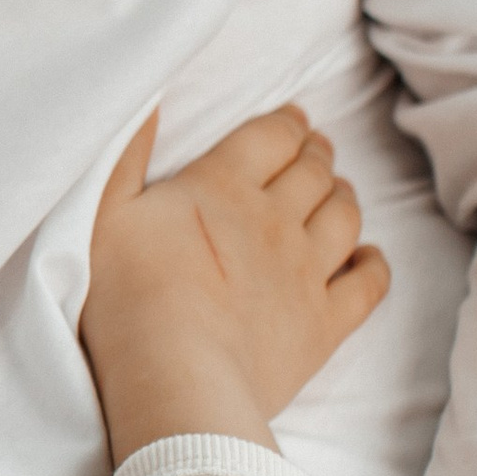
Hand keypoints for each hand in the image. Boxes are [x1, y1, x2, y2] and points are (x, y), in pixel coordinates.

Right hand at [80, 106, 387, 465]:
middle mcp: (275, 218)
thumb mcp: (103, 213)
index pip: (271, 136)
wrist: (175, 377)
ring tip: (336, 192)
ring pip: (343, 217)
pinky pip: (368, 284)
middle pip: (312, 172)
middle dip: (317, 154)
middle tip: (315, 150)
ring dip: (343, 197)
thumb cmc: (126, 296)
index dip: (287, 123)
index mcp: (222, 185)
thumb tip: (146, 98)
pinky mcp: (324, 322)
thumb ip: (125, 153)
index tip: (294, 119)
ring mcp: (307, 271)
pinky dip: (373, 264)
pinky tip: (366, 258)